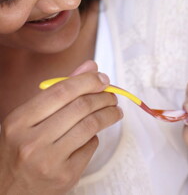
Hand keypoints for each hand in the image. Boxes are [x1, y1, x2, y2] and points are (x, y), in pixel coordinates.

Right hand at [0, 61, 122, 194]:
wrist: (10, 190)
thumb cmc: (21, 149)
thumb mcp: (29, 119)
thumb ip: (58, 91)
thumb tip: (89, 67)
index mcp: (18, 121)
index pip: (61, 91)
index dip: (87, 81)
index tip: (103, 79)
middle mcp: (31, 141)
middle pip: (80, 107)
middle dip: (103, 97)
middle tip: (112, 96)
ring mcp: (48, 161)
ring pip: (90, 126)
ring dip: (108, 114)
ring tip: (115, 111)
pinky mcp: (65, 176)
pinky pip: (90, 146)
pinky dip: (96, 136)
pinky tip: (94, 134)